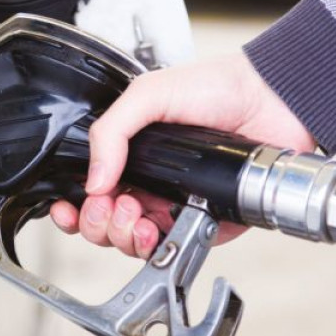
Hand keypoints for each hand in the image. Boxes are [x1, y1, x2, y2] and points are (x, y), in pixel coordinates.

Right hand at [49, 53, 315, 257]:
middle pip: (106, 225)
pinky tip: (157, 229)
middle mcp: (149, 182)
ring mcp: (175, 205)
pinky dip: (159, 247)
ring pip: (134, 243)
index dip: (73, 206)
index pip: (90, 191)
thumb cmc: (214, 87)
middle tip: (112, 205)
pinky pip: (174, 248)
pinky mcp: (205, 223)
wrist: (268, 99)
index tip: (68, 207)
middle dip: (99, 223)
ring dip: (124, 237)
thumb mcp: (148, 94)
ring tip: (136, 215)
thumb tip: (93, 179)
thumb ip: (111, 131)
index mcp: (130, 154)